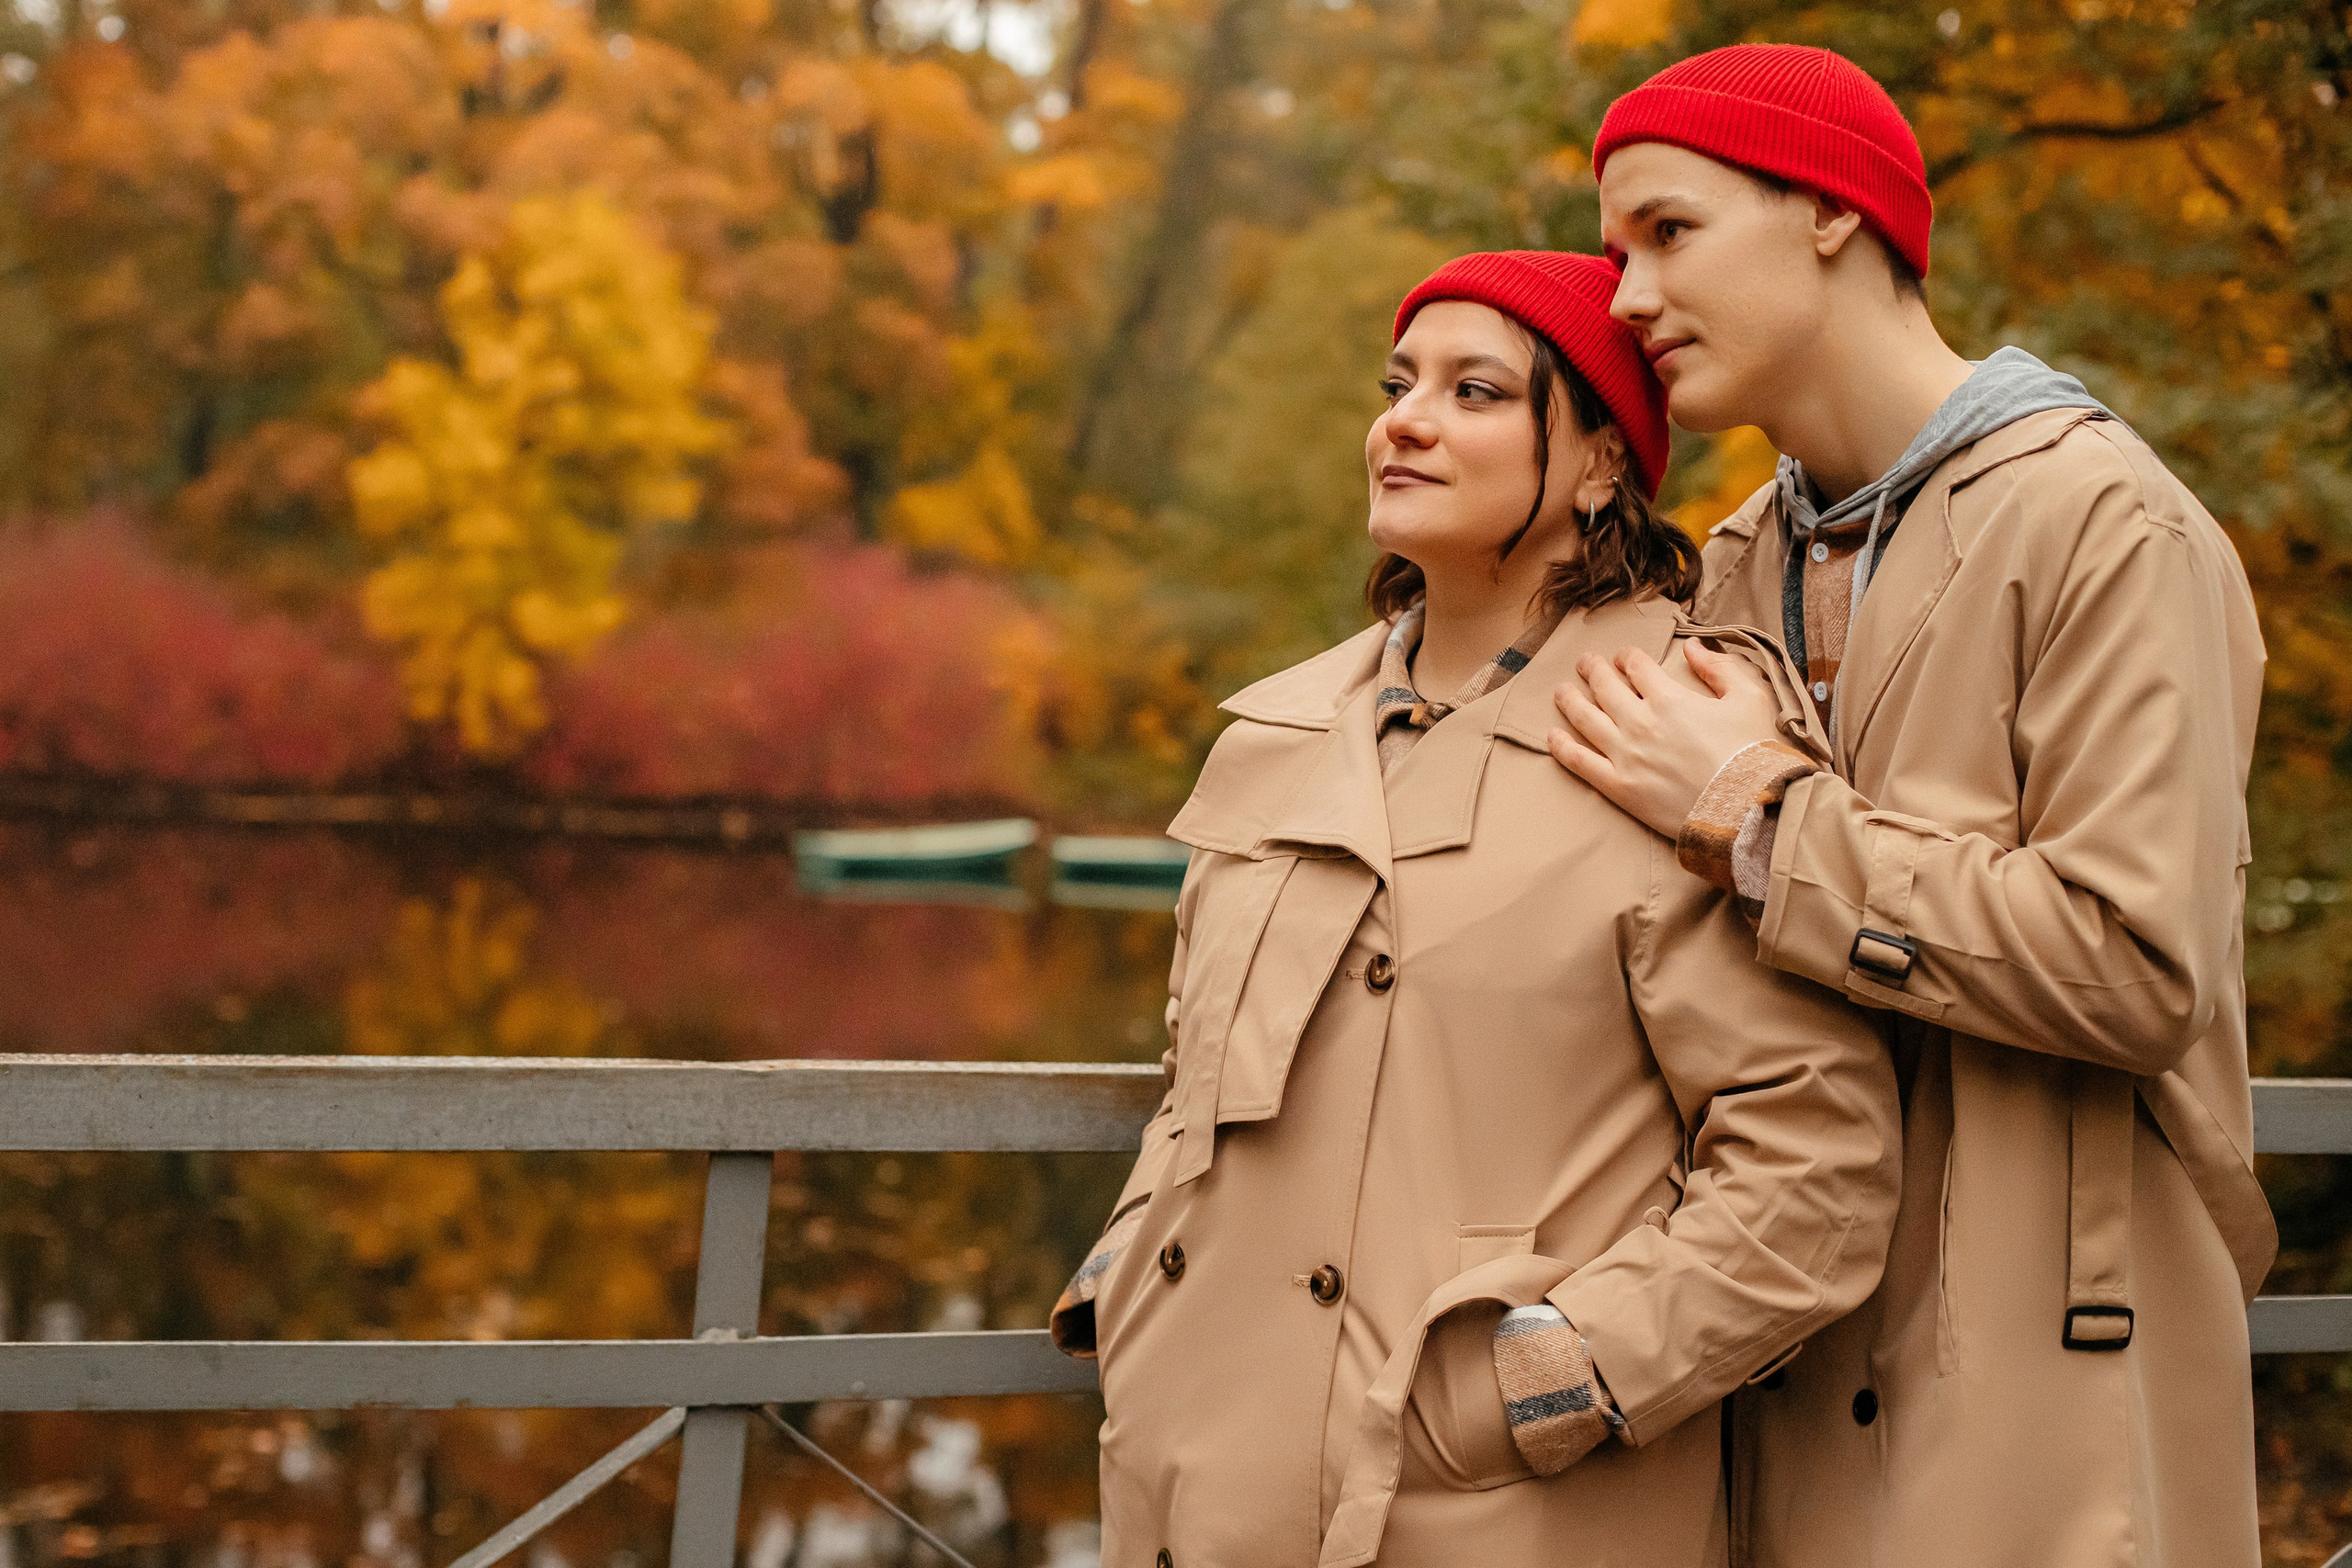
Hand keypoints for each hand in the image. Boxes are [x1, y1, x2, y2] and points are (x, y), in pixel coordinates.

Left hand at [1547, 640, 1781, 837]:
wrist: (1746, 809)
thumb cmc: (1753, 753)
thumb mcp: (1749, 699)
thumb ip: (1720, 668)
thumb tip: (1693, 647)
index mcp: (1669, 698)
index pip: (1637, 667)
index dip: (1628, 657)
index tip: (1625, 657)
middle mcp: (1640, 722)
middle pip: (1606, 687)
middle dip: (1594, 670)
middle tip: (1585, 662)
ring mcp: (1625, 755)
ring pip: (1586, 719)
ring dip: (1570, 700)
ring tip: (1561, 690)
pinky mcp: (1618, 787)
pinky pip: (1580, 762)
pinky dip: (1562, 746)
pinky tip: (1552, 736)